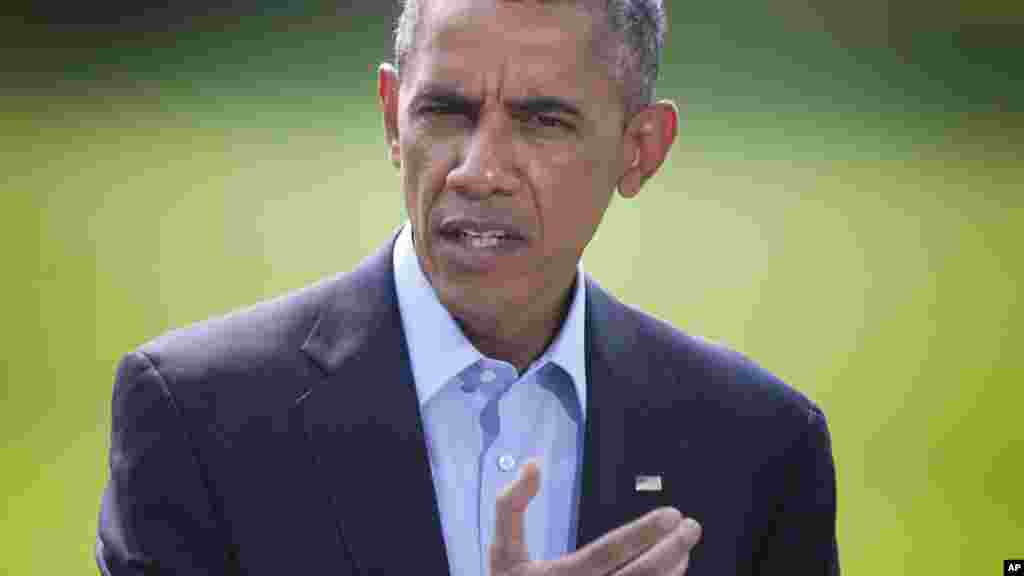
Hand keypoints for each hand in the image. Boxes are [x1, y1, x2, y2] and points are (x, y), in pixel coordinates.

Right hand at [490, 459, 701, 575]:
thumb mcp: (501, 551)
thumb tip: (533, 464)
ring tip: (685, 547)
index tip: (671, 514)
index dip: (643, 532)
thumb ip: (510, 506)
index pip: (609, 551)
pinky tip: (672, 571)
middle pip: (639, 575)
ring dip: (672, 570)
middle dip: (672, 549)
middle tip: (691, 527)